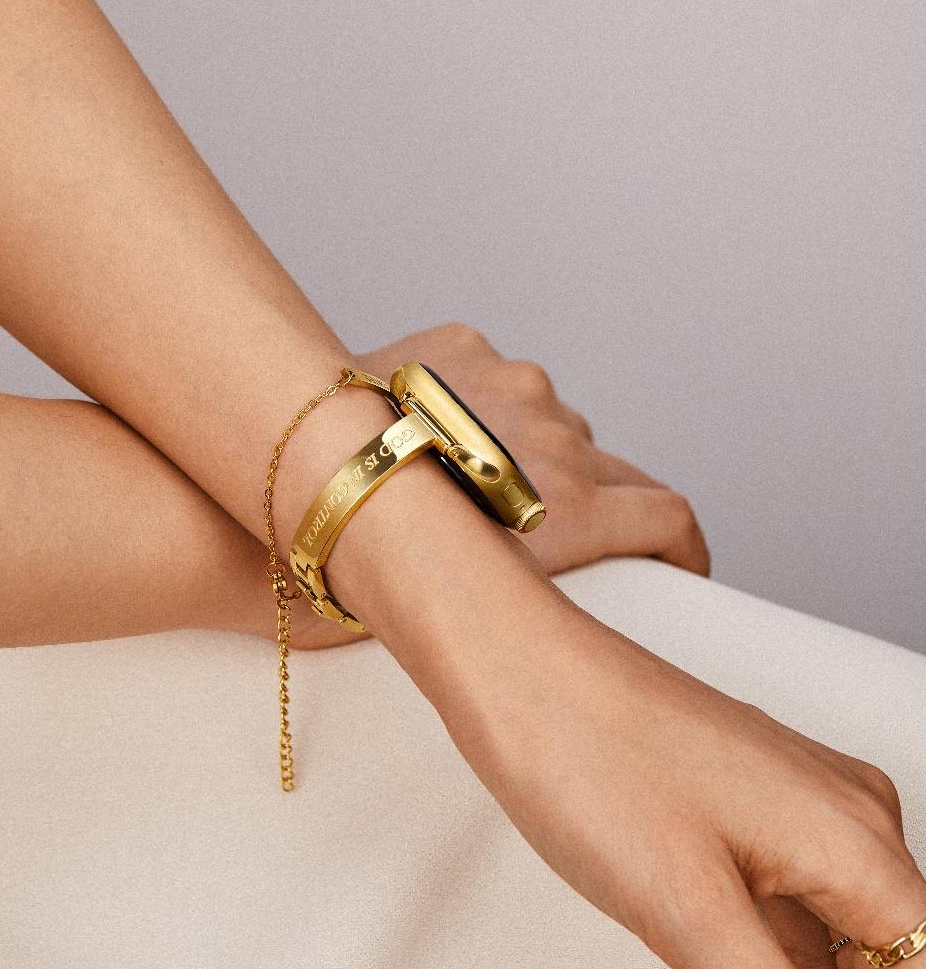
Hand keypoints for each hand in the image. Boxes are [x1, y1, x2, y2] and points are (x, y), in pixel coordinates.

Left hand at [283, 321, 709, 649]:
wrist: (283, 473)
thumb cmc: (356, 564)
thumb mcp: (463, 611)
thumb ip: (529, 596)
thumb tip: (536, 623)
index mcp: (568, 507)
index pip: (669, 517)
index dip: (684, 549)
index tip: (682, 565)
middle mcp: (555, 434)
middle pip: (611, 469)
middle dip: (597, 503)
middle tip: (550, 530)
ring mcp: (510, 380)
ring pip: (549, 422)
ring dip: (529, 452)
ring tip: (464, 481)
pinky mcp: (464, 345)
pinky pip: (497, 379)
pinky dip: (482, 407)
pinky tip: (434, 433)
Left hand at [423, 594, 925, 968]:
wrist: (517, 667)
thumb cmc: (584, 752)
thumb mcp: (691, 917)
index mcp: (858, 841)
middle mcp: (844, 815)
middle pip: (900, 968)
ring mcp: (791, 803)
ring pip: (844, 939)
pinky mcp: (743, 802)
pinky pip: (792, 902)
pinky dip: (779, 960)